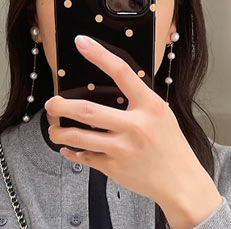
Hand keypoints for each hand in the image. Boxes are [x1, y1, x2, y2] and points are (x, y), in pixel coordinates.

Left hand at [44, 33, 216, 219]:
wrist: (180, 183)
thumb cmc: (171, 148)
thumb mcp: (162, 116)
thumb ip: (139, 102)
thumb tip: (113, 90)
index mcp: (149, 107)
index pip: (122, 73)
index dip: (99, 55)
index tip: (82, 43)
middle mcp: (134, 127)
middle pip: (87, 111)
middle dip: (62, 106)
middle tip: (51, 104)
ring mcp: (121, 149)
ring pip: (80, 137)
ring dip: (60, 133)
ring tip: (53, 130)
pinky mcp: (114, 168)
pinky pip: (86, 158)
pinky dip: (73, 153)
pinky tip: (68, 149)